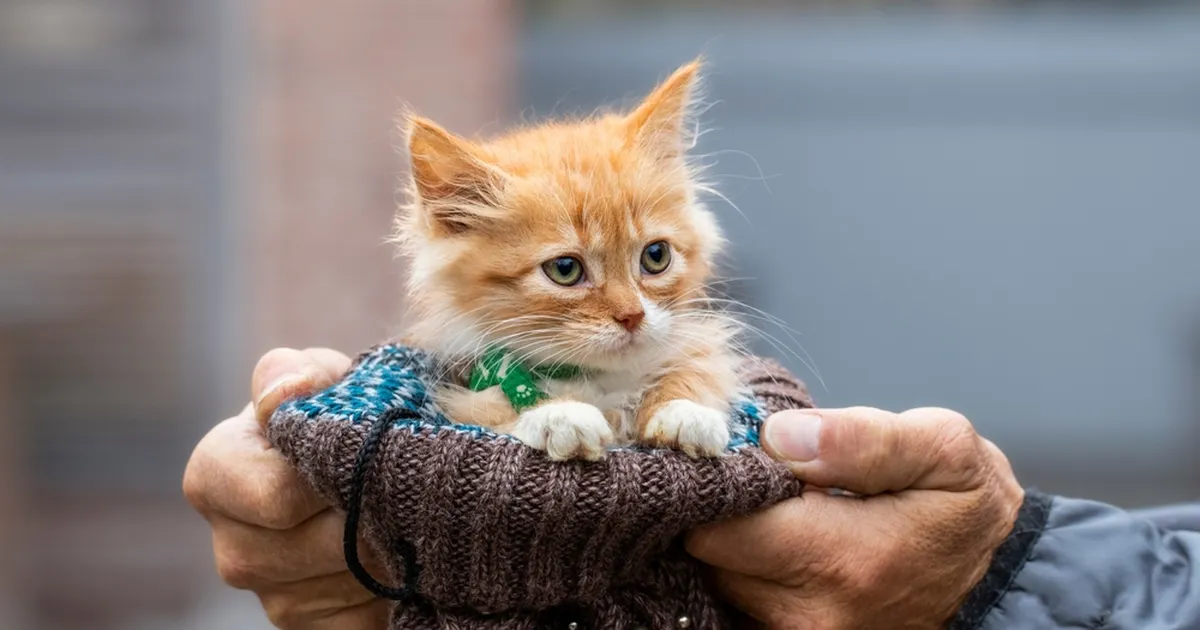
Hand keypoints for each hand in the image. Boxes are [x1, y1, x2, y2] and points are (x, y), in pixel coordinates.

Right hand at [183, 348, 387, 629]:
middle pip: (318, 548)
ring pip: (345, 587)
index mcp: (213, 476)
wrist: (363, 461)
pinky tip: (406, 556)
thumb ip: (296, 374)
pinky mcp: (308, 627)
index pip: (278, 496)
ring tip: (414, 515)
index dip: (336, 475)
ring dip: (392, 552)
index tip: (374, 451)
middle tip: (412, 487)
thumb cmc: (334, 410)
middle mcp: (231, 547)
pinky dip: (393, 592)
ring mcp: (269, 595)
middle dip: (374, 516)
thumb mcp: (318, 377)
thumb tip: (283, 394)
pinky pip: (358, 622)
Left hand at [687, 407, 1023, 628]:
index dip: (718, 478)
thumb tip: (780, 436)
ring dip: (733, 537)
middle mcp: (809, 614)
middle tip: (763, 475)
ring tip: (779, 509)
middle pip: (707, 551)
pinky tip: (778, 541)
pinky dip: (744, 567)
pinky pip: (735, 599)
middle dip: (723, 505)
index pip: (716, 523)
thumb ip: (860, 438)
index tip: (741, 450)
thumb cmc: (966, 508)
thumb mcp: (941, 447)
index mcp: (842, 559)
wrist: (999, 580)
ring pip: (715, 576)